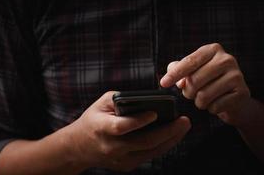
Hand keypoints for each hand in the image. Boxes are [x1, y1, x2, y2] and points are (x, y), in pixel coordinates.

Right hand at [67, 91, 190, 171]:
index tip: (155, 113)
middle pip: (143, 142)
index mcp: (102, 128)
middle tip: (184, 120)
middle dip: (167, 131)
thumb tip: (144, 98)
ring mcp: (120, 159)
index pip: (122, 127)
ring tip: (183, 127)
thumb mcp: (101, 103)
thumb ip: (120, 98)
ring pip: (150, 151)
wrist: (79, 147)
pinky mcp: (127, 165)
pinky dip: (163, 145)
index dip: (138, 121)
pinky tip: (173, 135)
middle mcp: (112, 147)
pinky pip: (149, 155)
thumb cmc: (93, 120)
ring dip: (170, 139)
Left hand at [160, 43, 250, 125]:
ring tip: (204, 99)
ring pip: (204, 95)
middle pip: (195, 80)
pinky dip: (211, 109)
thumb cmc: (210, 82)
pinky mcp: (242, 92)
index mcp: (213, 50)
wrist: (236, 99)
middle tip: (192, 94)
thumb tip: (173, 76)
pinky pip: (215, 106)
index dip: (174, 74)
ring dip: (199, 103)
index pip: (189, 62)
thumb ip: (179, 69)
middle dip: (188, 92)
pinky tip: (217, 104)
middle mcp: (226, 59)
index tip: (163, 84)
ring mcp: (237, 75)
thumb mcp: (193, 71)